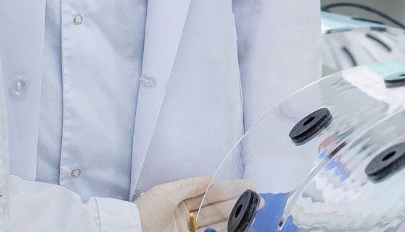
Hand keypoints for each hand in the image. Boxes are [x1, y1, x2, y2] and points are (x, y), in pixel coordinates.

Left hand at [135, 176, 254, 231]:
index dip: (229, 189)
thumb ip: (190, 185)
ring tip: (253, 211)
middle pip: (217, 207)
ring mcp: (188, 229)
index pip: (209, 192)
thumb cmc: (145, 213)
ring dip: (235, 216)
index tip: (247, 186)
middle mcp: (186, 214)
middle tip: (258, 200)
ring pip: (217, 221)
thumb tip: (210, 178)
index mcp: (179, 199)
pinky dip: (226, 229)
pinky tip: (239, 225)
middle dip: (238, 202)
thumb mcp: (166, 193)